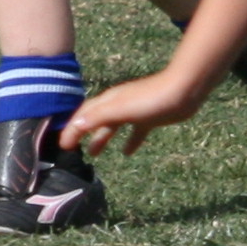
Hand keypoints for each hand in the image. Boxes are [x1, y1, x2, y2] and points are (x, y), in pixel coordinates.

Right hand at [63, 74, 200, 156]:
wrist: (184, 91)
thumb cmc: (151, 99)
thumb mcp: (120, 109)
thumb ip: (98, 117)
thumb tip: (75, 126)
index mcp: (108, 101)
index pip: (83, 116)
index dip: (71, 130)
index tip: (62, 146)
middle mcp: (118, 105)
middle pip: (94, 121)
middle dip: (82, 134)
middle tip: (72, 150)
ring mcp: (134, 111)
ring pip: (112, 127)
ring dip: (101, 139)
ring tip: (93, 154)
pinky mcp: (150, 118)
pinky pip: (135, 132)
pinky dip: (129, 141)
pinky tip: (127, 153)